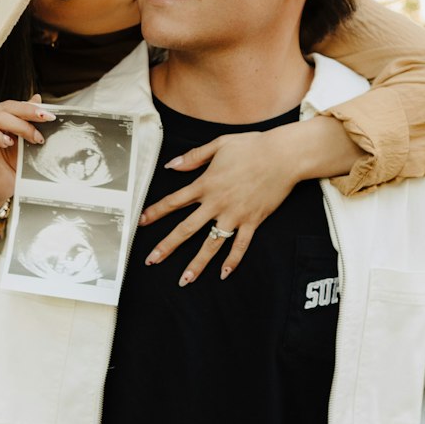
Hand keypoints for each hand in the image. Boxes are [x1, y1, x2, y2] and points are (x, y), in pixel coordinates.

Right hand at [0, 95, 55, 209]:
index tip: (49, 117)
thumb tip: (37, 97)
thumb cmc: (15, 159)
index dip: (28, 109)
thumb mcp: (27, 140)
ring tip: (10, 143)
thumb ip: (29, 119)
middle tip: (38, 137)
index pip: (9, 107)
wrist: (9, 186)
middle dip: (20, 124)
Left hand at [140, 129, 298, 284]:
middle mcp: (217, 203)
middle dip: (167, 246)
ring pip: (211, 244)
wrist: (283, 156)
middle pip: (186, 229)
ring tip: (185, 279)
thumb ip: (193, 157)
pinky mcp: (253, 221)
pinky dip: (232, 261)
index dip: (155, 212)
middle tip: (152, 260)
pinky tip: (223, 274)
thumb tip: (171, 165)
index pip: (174, 201)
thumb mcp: (219, 144)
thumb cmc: (252, 146)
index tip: (141, 223)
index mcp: (206, 184)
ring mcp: (235, 215)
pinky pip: (240, 246)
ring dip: (197, 263)